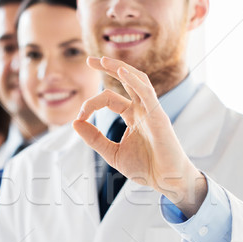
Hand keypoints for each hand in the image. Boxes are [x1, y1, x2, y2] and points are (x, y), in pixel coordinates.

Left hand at [73, 56, 206, 217]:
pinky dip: (134, 81)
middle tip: (89, 59)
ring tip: (103, 60)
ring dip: (120, 68)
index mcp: (133, 115)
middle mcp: (143, 109)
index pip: (110, 98)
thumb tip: (74, 122)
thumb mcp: (112, 153)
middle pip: (127, 79)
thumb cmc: (145, 168)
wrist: (167, 182)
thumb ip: (94, 138)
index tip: (79, 116)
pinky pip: (147, 93)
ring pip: (138, 80)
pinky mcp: (159, 117)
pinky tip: (121, 72)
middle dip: (109, 67)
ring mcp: (152, 111)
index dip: (91, 103)